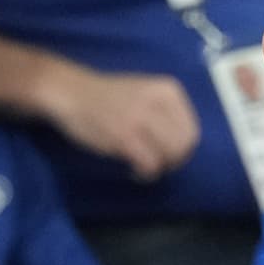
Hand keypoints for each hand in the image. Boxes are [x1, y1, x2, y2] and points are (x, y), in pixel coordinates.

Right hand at [44, 67, 199, 180]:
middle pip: (185, 146)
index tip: (164, 154)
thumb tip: (184, 147)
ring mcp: (141, 118)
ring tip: (142, 166)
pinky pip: (150, 165)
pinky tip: (133, 170)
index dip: (182, 149)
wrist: (71, 92)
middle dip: (173, 162)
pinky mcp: (125, 136)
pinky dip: (145, 174)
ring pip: (170, 156)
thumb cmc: (108, 97)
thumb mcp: (146, 93)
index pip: (191, 130)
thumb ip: (166, 114)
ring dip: (159, 169)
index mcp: (168, 90)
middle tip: (155, 163)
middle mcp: (158, 101)